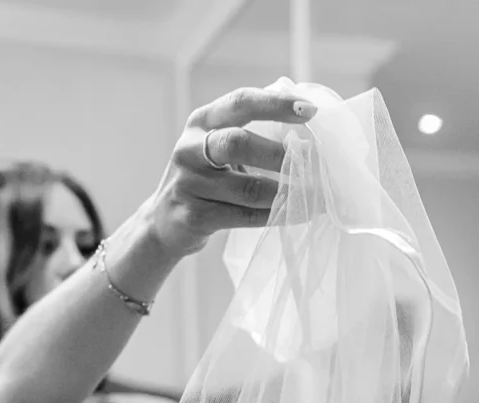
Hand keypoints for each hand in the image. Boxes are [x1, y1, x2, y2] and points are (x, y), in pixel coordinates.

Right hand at [149, 86, 317, 257]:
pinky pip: (244, 216)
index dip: (276, 104)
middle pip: (238, 143)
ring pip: (248, 188)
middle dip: (280, 154)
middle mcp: (190, 149)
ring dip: (286, 192)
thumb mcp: (215, 148)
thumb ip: (249, 133)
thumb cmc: (205, 180)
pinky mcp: (194, 217)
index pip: (240, 103)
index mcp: (201, 122)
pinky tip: (295, 214)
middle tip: (312, 163)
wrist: (164, 223)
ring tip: (315, 195)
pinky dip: (274, 216)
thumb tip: (307, 131)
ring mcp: (189, 184)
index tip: (311, 110)